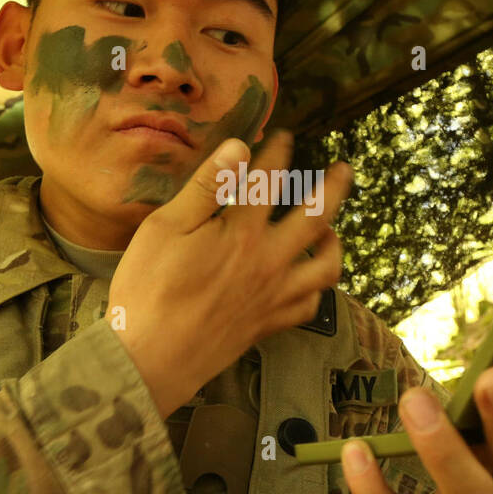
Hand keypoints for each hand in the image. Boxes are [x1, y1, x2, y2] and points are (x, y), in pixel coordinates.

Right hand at [109, 130, 352, 418]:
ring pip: (325, 267)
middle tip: (344, 169)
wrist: (150, 359)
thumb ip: (206, 186)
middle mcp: (270, 262)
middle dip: (334, 188)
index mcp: (243, 232)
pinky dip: (316, 290)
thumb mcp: (165, 227)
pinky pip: (309, 306)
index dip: (278, 153)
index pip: (270, 181)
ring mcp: (274, 296)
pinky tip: (309, 281)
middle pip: (317, 218)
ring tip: (330, 229)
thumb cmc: (148, 289)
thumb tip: (240, 147)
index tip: (284, 135)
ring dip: (334, 242)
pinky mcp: (268, 325)